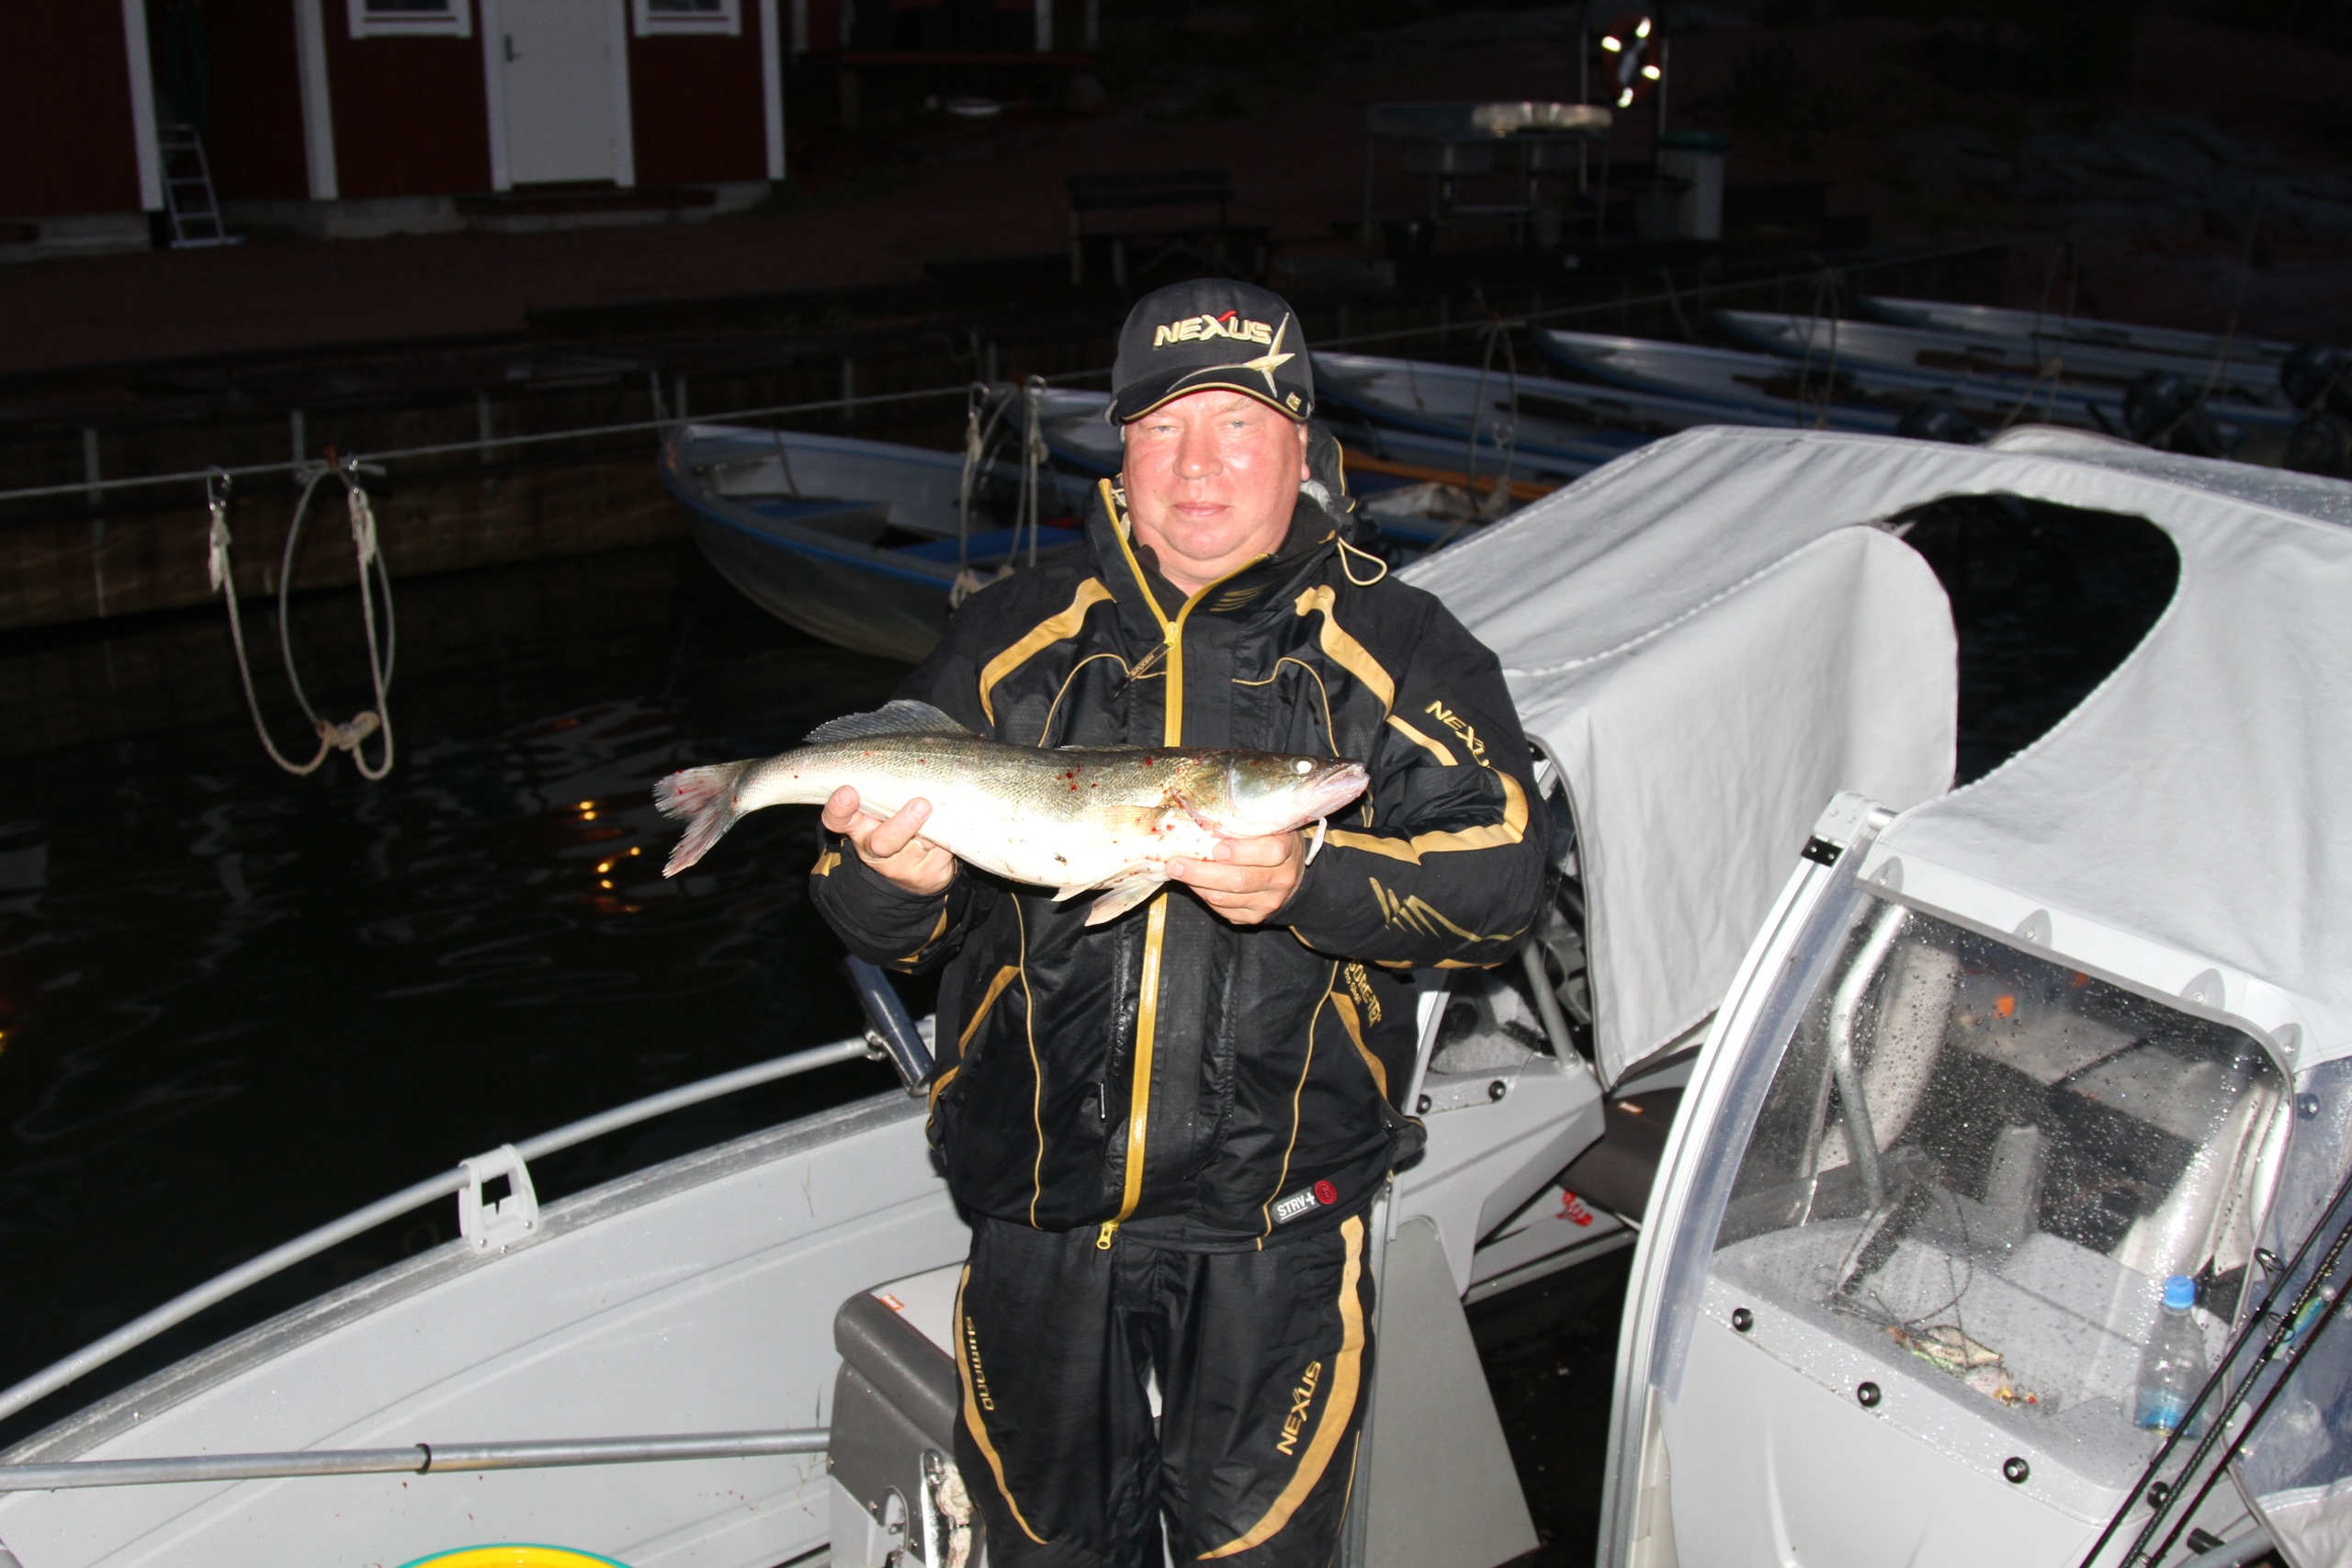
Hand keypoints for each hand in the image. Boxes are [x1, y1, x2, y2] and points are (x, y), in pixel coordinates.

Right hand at [823, 787, 956, 897]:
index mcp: (859, 828)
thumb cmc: (895, 825)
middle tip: (921, 804)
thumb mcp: (883, 808)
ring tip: (945, 811)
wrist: (913, 871)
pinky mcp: (927, 876)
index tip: (848, 792)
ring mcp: (902, 867)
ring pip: (924, 843)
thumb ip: (887, 789)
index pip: (837, 819)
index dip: (839, 808)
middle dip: (903, 824)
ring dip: (937, 827)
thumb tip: (914, 761)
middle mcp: (876, 849)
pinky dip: (951, 835)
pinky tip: (953, 826)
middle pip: (884, 841)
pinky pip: (944, 850)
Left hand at [1168, 831, 1302, 926]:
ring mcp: (1269, 902)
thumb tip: (1201, 823)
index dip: (1241, 852)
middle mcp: (1281, 879)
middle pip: (1240, 880)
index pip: (1270, 852)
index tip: (1216, 849)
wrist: (1289, 875)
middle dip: (1202, 872)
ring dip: (1197, 884)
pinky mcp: (1254, 917)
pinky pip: (1223, 910)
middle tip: (1175, 864)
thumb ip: (1242, 825)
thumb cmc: (1269, 841)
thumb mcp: (1265, 826)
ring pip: (1226, 898)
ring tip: (1177, 871)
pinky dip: (1203, 896)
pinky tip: (1192, 883)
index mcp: (1287, 850)